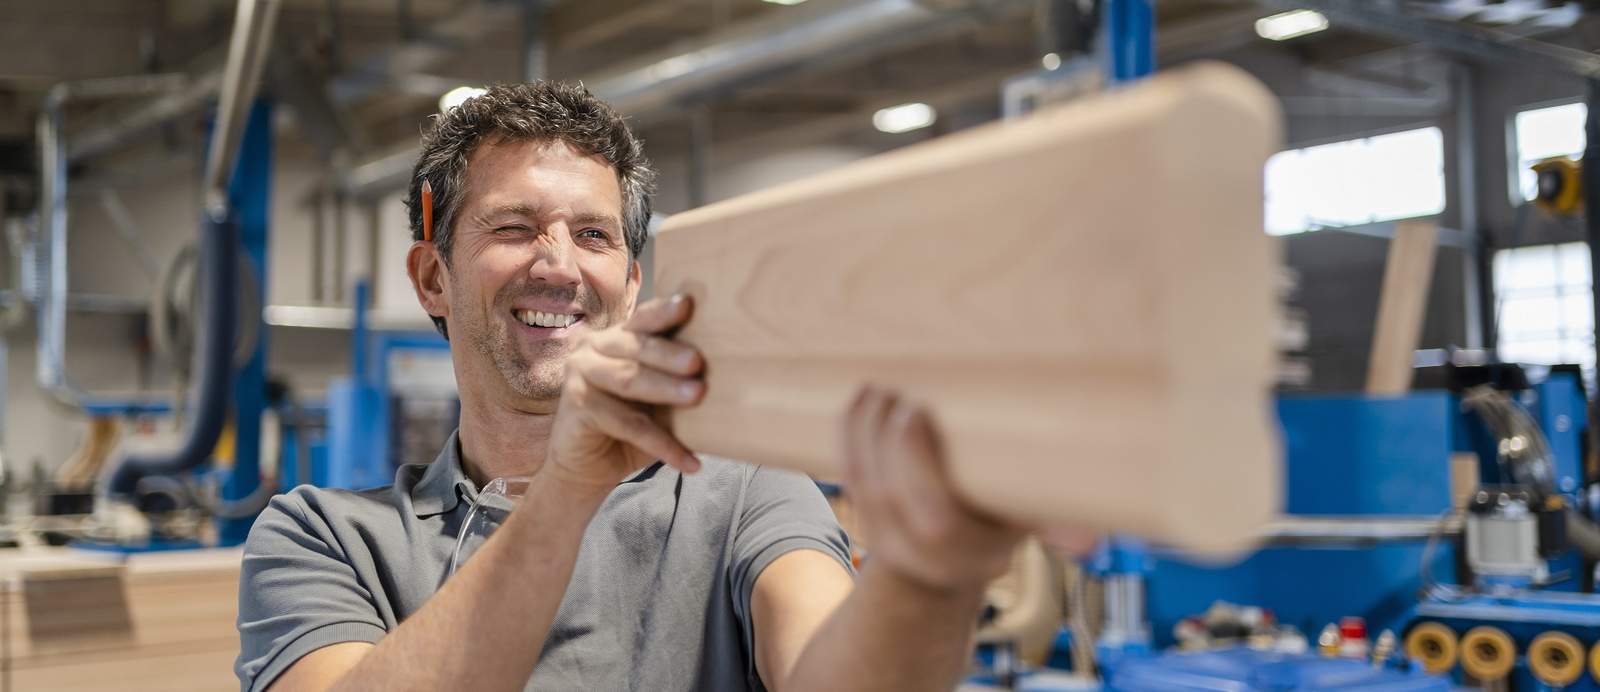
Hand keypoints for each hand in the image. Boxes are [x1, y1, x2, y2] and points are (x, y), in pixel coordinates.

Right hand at [546, 294, 705, 492]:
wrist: (585, 468)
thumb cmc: (628, 428)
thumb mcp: (654, 400)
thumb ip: (674, 380)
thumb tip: (732, 373)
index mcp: (616, 338)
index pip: (642, 319)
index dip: (663, 312)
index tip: (688, 305)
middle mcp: (593, 348)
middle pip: (637, 347)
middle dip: (670, 354)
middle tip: (698, 362)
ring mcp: (580, 375)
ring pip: (630, 381)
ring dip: (666, 390)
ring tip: (698, 396)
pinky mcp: (577, 407)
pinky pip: (628, 425)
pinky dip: (662, 445)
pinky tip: (689, 461)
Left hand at [842, 386, 1097, 594]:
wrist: (948, 563)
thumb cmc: (1002, 523)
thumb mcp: (1030, 519)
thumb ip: (1054, 520)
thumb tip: (1087, 540)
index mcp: (968, 557)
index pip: (934, 522)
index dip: (916, 464)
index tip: (918, 411)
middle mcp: (919, 555)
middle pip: (888, 493)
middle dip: (887, 435)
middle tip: (904, 389)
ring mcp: (883, 538)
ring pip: (862, 478)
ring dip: (868, 426)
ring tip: (885, 382)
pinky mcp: (860, 514)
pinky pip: (846, 469)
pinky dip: (852, 429)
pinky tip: (866, 393)